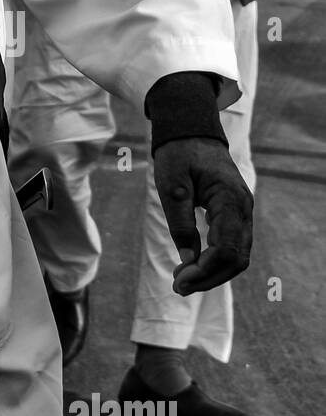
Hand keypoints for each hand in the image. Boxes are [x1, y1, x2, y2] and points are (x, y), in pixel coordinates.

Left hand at [153, 137, 252, 295]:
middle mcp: (243, 209)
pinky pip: (232, 244)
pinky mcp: (235, 212)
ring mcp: (242, 211)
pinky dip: (215, 259)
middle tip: (178, 286)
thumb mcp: (171, 185)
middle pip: (237, 258)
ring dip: (212, 272)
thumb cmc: (179, 153)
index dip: (205, 271)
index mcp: (231, 200)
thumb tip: (188, 261)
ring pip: (237, 255)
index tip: (180, 281)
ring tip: (182, 280)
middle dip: (209, 277)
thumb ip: (181, 223)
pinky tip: (193, 265)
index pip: (227, 250)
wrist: (191, 129)